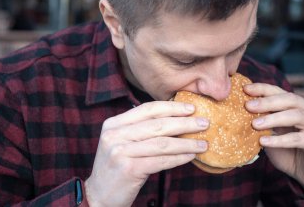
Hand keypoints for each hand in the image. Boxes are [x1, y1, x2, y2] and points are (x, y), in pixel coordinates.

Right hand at [85, 101, 208, 206]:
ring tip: (203, 143)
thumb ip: (141, 129)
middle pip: (157, 124)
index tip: (191, 108)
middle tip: (204, 123)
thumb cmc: (117, 167)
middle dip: (184, 123)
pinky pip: (161, 161)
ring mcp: (120, 151)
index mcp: (114, 124)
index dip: (172, 107)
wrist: (99, 196)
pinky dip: (179, 157)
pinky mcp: (128, 168)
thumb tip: (176, 119)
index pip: (147, 109)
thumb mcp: (122, 142)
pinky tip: (191, 156)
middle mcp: (115, 134)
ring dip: (186, 142)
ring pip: (162, 143)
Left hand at [244, 83, 303, 196]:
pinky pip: (297, 139)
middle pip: (290, 99)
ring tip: (254, 124)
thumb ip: (262, 119)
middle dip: (267, 101)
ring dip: (273, 119)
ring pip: (296, 115)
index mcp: (300, 104)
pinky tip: (263, 141)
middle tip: (248, 106)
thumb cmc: (285, 149)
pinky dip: (279, 140)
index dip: (263, 89)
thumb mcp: (271, 131)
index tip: (245, 89)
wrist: (303, 173)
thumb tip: (241, 107)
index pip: (280, 91)